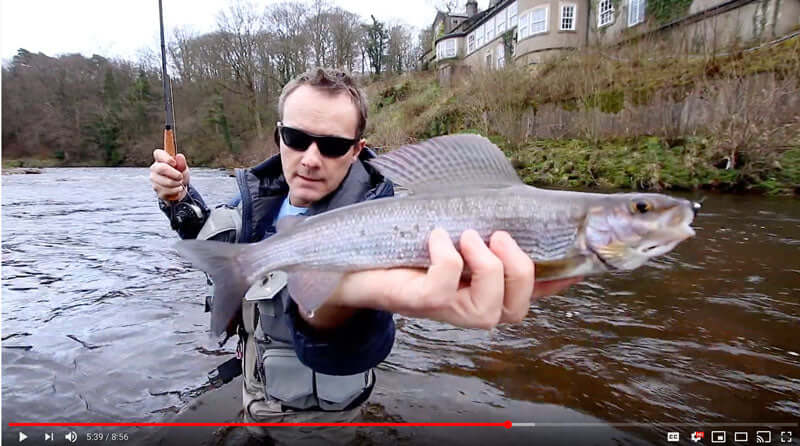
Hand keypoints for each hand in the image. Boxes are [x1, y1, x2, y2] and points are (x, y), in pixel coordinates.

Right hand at [150, 149, 189, 200]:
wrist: (180, 190)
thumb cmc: (179, 176)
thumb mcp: (183, 168)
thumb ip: (182, 163)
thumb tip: (179, 156)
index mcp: (161, 160)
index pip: (158, 153)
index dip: (166, 157)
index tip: (174, 163)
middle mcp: (155, 169)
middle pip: (161, 168)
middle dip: (174, 173)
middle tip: (180, 176)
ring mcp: (154, 180)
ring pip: (166, 182)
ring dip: (177, 183)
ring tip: (180, 182)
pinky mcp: (157, 191)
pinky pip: (168, 191)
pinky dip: (176, 190)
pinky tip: (177, 188)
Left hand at [329, 228, 581, 329]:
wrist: (357, 264)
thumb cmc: (411, 248)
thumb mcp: (456, 235)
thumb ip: (487, 231)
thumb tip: (519, 214)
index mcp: (488, 291)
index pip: (534, 295)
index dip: (559, 281)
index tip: (579, 261)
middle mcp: (473, 309)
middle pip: (518, 308)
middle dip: (518, 269)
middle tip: (496, 236)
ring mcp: (448, 312)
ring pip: (489, 306)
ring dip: (486, 265)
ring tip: (468, 237)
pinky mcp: (421, 304)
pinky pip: (446, 283)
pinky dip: (446, 254)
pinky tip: (435, 238)